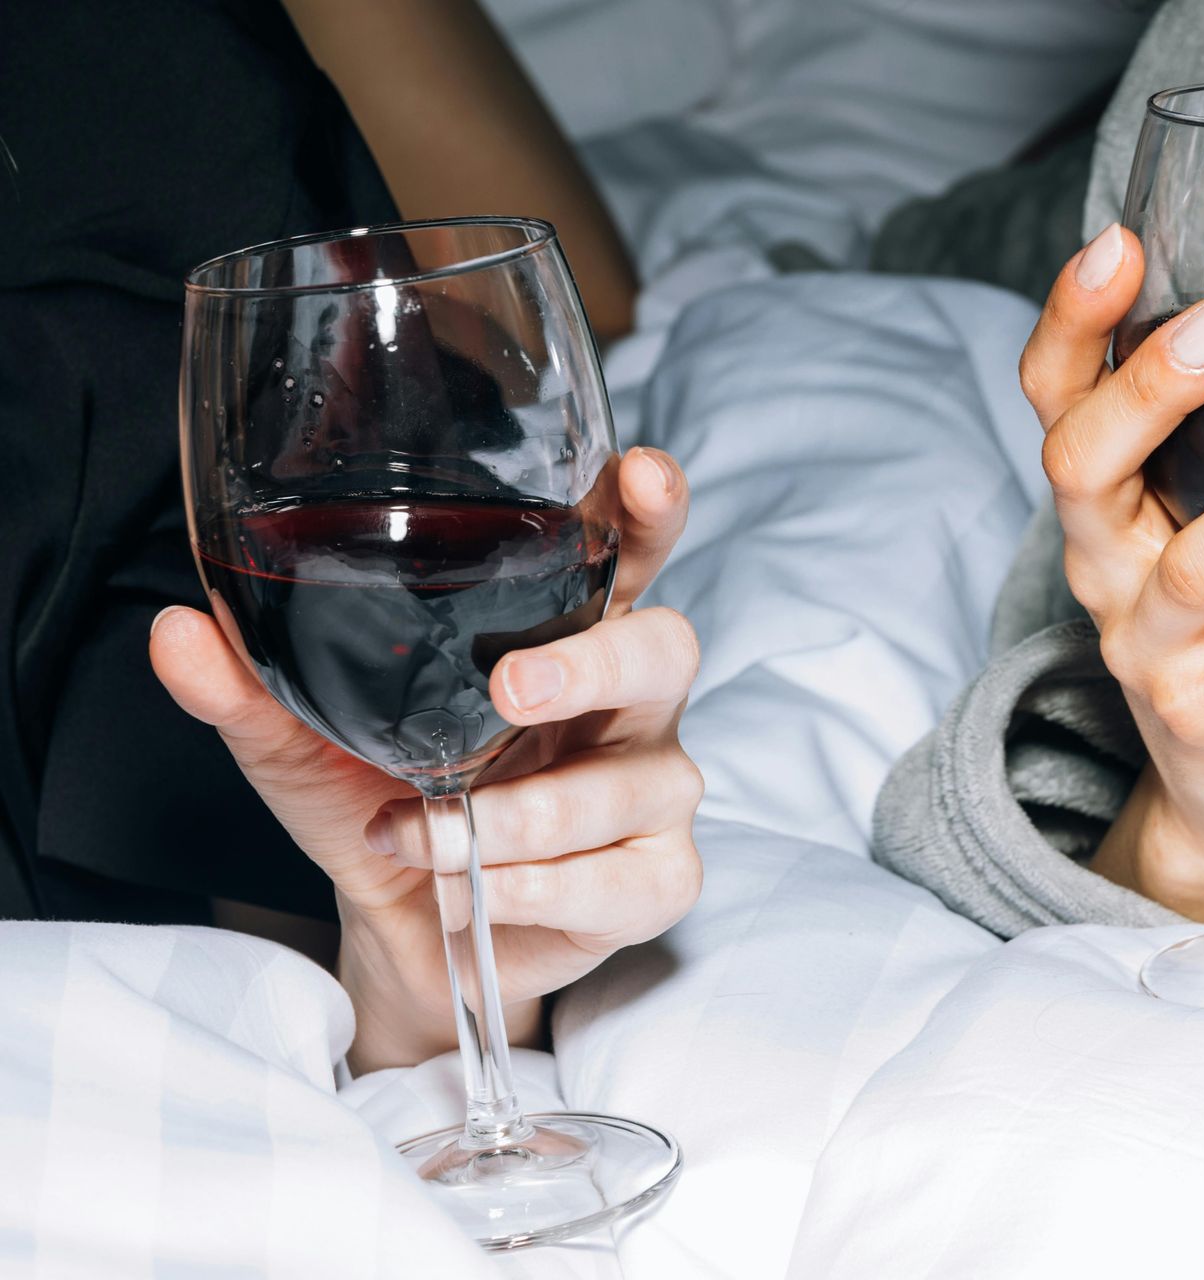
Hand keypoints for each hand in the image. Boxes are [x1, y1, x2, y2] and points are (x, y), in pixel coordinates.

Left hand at [150, 448, 702, 1070]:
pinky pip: (626, 877)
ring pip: (631, 783)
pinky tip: (479, 894)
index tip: (642, 478)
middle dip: (594, 664)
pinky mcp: (660, 875)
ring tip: (428, 835)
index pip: (630, 556)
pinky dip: (538, 888)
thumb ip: (252, 687)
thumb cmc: (383, 812)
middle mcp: (627, 703)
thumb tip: (178, 633)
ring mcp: (653, 788)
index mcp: (565, 637)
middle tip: (513, 686)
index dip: (650, 512)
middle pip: (666, 651)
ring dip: (518, 818)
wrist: (407, 937)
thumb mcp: (304, 744)